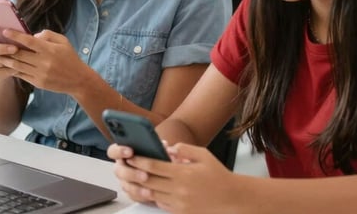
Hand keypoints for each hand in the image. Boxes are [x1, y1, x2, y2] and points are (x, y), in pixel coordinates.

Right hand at [0, 23, 22, 80]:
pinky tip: (18, 68)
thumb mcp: (10, 35)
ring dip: (6, 61)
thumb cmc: (11, 41)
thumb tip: (23, 27)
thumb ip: (11, 31)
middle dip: (1, 48)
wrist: (9, 61)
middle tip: (15, 48)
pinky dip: (9, 70)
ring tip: (19, 59)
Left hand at [0, 29, 88, 94]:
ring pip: (18, 66)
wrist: (78, 80)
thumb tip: (33, 35)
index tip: (5, 31)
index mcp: (50, 50)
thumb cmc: (70, 57)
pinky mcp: (38, 83)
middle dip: (6, 49)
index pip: (29, 41)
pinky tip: (6, 65)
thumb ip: (48, 35)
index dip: (16, 36)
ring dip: (6, 60)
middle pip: (20, 54)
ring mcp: (40, 74)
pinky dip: (13, 69)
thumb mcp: (63, 41)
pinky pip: (22, 75)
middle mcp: (44, 62)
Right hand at [108, 143, 157, 205]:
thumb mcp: (157, 148)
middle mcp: (121, 167)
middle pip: (119, 171)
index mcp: (123, 153)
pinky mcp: (131, 192)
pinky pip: (132, 196)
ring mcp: (125, 181)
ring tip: (149, 190)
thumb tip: (163, 145)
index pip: (113, 151)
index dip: (119, 151)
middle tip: (144, 175)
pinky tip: (149, 194)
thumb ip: (157, 146)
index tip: (130, 151)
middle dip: (131, 173)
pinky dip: (141, 196)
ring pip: (126, 185)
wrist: (162, 172)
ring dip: (137, 188)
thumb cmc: (155, 156)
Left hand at [116, 142, 240, 212]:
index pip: (154, 166)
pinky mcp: (180, 212)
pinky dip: (152, 196)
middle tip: (125, 165)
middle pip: (148, 181)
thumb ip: (184, 149)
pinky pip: (160, 203)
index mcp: (183, 173)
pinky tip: (147, 189)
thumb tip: (167, 149)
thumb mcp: (203, 155)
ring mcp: (179, 203)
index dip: (139, 160)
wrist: (231, 198)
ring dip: (139, 186)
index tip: (130, 155)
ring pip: (152, 194)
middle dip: (134, 172)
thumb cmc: (217, 174)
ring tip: (132, 177)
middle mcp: (179, 190)